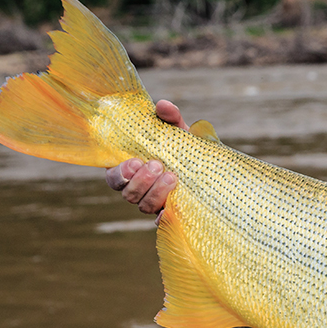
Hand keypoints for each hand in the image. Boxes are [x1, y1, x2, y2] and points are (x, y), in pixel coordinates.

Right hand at [105, 100, 188, 214]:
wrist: (212, 167)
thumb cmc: (185, 148)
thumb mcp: (178, 131)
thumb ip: (170, 118)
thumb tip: (163, 106)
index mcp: (132, 169)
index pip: (114, 177)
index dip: (119, 173)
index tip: (135, 161)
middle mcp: (140, 189)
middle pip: (127, 194)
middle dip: (140, 181)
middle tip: (158, 165)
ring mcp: (155, 204)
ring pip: (143, 206)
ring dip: (155, 192)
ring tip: (172, 176)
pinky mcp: (172, 215)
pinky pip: (162, 222)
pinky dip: (164, 217)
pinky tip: (172, 208)